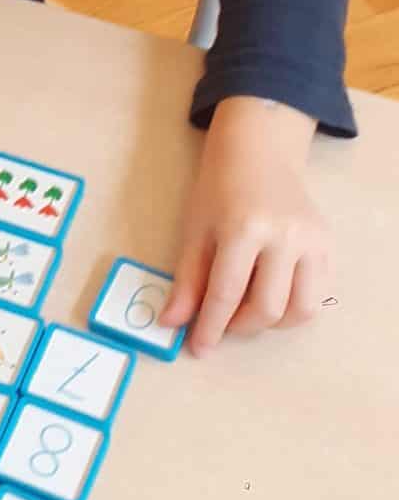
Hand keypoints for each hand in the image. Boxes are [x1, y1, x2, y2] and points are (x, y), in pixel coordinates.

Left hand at [160, 97, 333, 354]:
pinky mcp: (328, 244)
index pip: (226, 294)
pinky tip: (273, 295)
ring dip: (273, 323)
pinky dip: (295, 307)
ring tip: (249, 310)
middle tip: (223, 322)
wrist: (259, 152)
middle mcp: (285, 235)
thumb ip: (187, 280)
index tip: (198, 348)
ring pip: (301, 309)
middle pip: (267, 308)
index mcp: (244, 228)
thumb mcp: (195, 229)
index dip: (210, 327)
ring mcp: (312, 241)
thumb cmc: (220, 188)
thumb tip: (172, 322)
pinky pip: (318, 293)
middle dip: (240, 327)